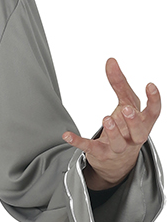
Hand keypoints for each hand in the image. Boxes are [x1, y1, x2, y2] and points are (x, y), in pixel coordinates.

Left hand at [62, 58, 160, 188]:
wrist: (117, 160)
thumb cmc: (126, 126)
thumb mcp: (126, 103)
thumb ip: (119, 83)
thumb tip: (110, 61)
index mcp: (143, 123)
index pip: (154, 113)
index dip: (154, 100)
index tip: (149, 85)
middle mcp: (133, 138)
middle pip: (139, 133)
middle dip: (134, 122)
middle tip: (126, 110)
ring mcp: (118, 148)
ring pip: (118, 144)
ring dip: (113, 132)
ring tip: (106, 119)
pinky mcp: (101, 154)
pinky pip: (90, 148)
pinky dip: (78, 142)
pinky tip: (67, 135)